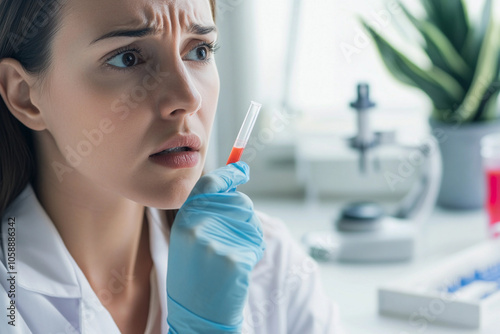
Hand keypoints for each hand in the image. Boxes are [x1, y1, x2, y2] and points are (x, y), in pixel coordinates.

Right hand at [166, 162, 265, 332]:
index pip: (209, 184)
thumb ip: (206, 213)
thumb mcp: (189, 240)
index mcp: (184, 220)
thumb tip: (232, 186)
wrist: (196, 313)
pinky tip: (237, 271)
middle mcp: (197, 227)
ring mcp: (215, 243)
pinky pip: (256, 244)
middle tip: (233, 240)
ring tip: (231, 258)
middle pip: (239, 201)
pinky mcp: (234, 258)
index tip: (242, 169)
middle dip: (245, 217)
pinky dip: (254, 254)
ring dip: (250, 236)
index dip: (228, 174)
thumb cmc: (195, 275)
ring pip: (251, 222)